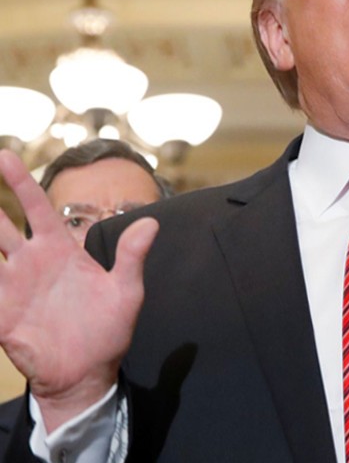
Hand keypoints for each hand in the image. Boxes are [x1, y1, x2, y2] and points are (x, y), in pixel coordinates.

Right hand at [0, 150, 156, 430]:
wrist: (87, 374)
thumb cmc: (108, 331)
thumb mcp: (127, 292)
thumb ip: (132, 257)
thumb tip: (152, 224)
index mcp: (61, 251)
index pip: (37, 209)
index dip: (22, 183)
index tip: (5, 156)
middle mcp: (31, 262)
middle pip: (1, 223)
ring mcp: (12, 286)